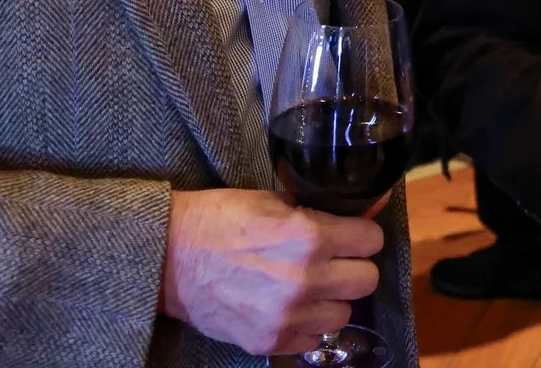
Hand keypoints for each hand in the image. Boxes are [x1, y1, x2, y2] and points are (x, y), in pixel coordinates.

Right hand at [159, 187, 383, 356]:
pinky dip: (306, 326)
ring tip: (309, 286)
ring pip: (343, 314)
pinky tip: (289, 307)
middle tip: (335, 260)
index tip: (353, 235)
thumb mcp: (271, 199)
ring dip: (331, 300)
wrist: (168, 257)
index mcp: (309, 237)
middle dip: (353, 267)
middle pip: (366, 281)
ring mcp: (286, 316)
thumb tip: (361, 210)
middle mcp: (304, 280)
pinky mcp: (268, 341)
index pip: (371, 240)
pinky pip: (312, 340)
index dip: (362, 234)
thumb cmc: (218, 219)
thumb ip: (317, 210)